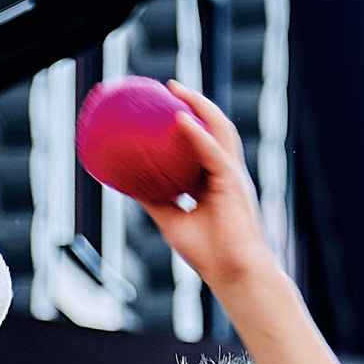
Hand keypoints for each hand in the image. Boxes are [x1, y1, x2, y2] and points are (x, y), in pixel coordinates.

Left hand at [134, 85, 276, 298]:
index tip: (164, 108)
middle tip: (169, 89)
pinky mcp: (233, 182)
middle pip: (212, 127)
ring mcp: (231, 175)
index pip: (201, 144)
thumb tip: (130, 187)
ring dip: (198, 106)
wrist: (233, 273)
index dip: (186, 124)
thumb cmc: (209, 254)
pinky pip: (213, 151)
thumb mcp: (172, 222)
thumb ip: (156, 201)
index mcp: (214, 181)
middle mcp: (225, 173)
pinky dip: (197, 135)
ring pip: (218, 129)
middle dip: (194, 104)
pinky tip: (181, 119)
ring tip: (176, 91)